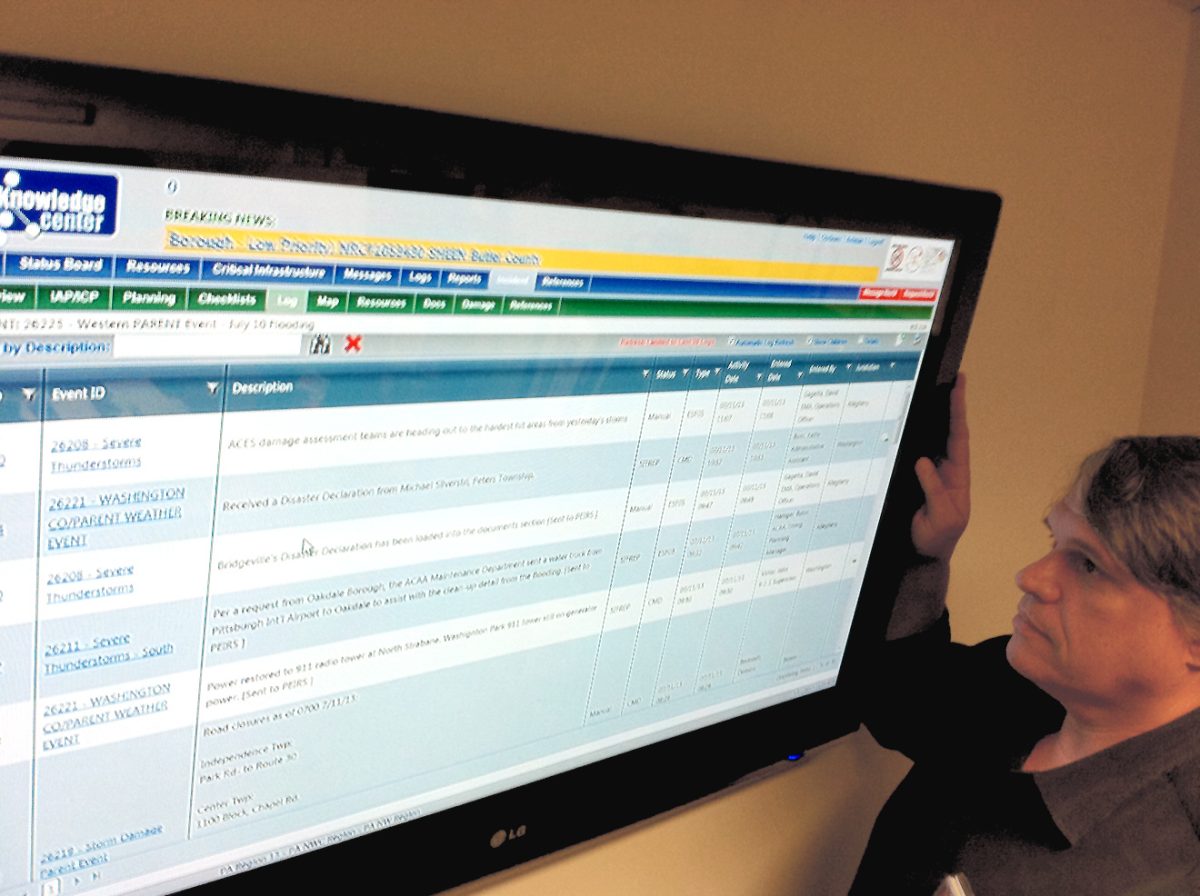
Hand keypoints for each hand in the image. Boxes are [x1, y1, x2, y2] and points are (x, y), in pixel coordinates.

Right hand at [911, 373, 969, 561]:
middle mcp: (947, 469)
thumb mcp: (940, 517)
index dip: (958, 411)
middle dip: (952, 403)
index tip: (958, 386)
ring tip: (936, 389)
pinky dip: (917, 433)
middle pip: (949, 430)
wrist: (925, 554)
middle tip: (953, 377)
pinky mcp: (918, 478)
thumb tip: (922, 460)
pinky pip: (917, 450)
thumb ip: (934, 490)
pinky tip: (912, 419)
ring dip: (935, 415)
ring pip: (934, 438)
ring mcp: (933, 472)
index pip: (958, 436)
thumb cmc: (937, 538)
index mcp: (957, 476)